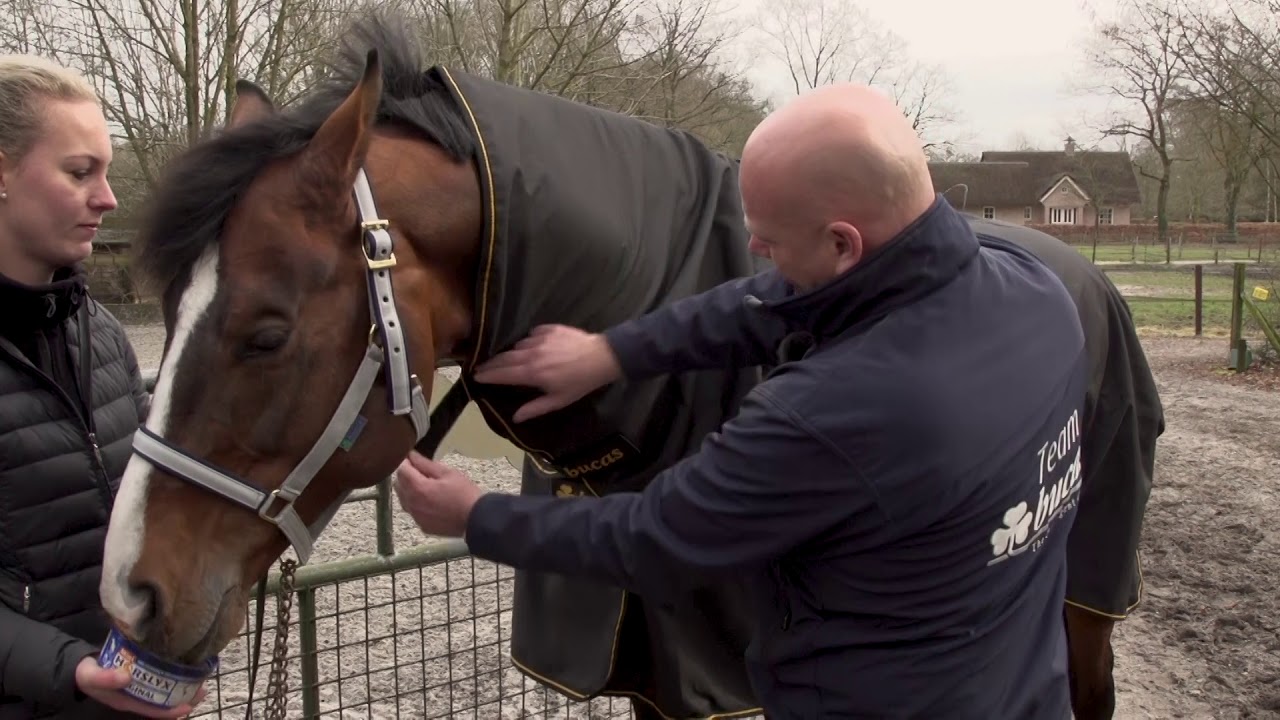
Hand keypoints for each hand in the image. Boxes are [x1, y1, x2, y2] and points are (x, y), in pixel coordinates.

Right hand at [75, 657, 206, 717]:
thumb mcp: (91, 676)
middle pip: (164, 703)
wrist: (82, 668)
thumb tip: (126, 676)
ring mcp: (141, 690)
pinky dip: (174, 678)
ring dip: (183, 689)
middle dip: (184, 699)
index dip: (171, 711)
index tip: (188, 706)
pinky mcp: (142, 679)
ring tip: (200, 681)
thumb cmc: (87, 674)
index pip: (153, 711)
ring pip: (166, 693)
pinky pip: (161, 682)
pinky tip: (186, 670)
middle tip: (202, 690)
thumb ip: (106, 678)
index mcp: (127, 702)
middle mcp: (137, 698)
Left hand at [393, 451, 484, 537]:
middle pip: (398, 485)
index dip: (405, 462)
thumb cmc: (464, 493)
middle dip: (405, 476)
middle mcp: (412, 504)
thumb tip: (411, 455)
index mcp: (417, 488)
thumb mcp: (447, 473)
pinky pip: (413, 512)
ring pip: (404, 500)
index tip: (413, 458)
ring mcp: (416, 517)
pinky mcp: (422, 526)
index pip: (401, 470)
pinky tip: (431, 502)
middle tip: (421, 471)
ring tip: (425, 487)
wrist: (476, 520)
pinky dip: (416, 504)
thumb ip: (425, 464)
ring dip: (409, 491)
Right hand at [472, 324, 621, 421]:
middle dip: (490, 363)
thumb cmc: (580, 383)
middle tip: (480, 367)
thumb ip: (535, 408)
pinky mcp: (548, 329)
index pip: (502, 374)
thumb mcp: (559, 400)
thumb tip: (515, 417)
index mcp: (532, 373)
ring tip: (505, 359)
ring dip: (510, 353)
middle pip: (504, 358)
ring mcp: (539, 339)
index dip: (487, 375)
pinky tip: (529, 346)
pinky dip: (527, 342)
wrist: (602, 357)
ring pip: (517, 346)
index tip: (475, 376)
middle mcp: (531, 354)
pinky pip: (531, 335)